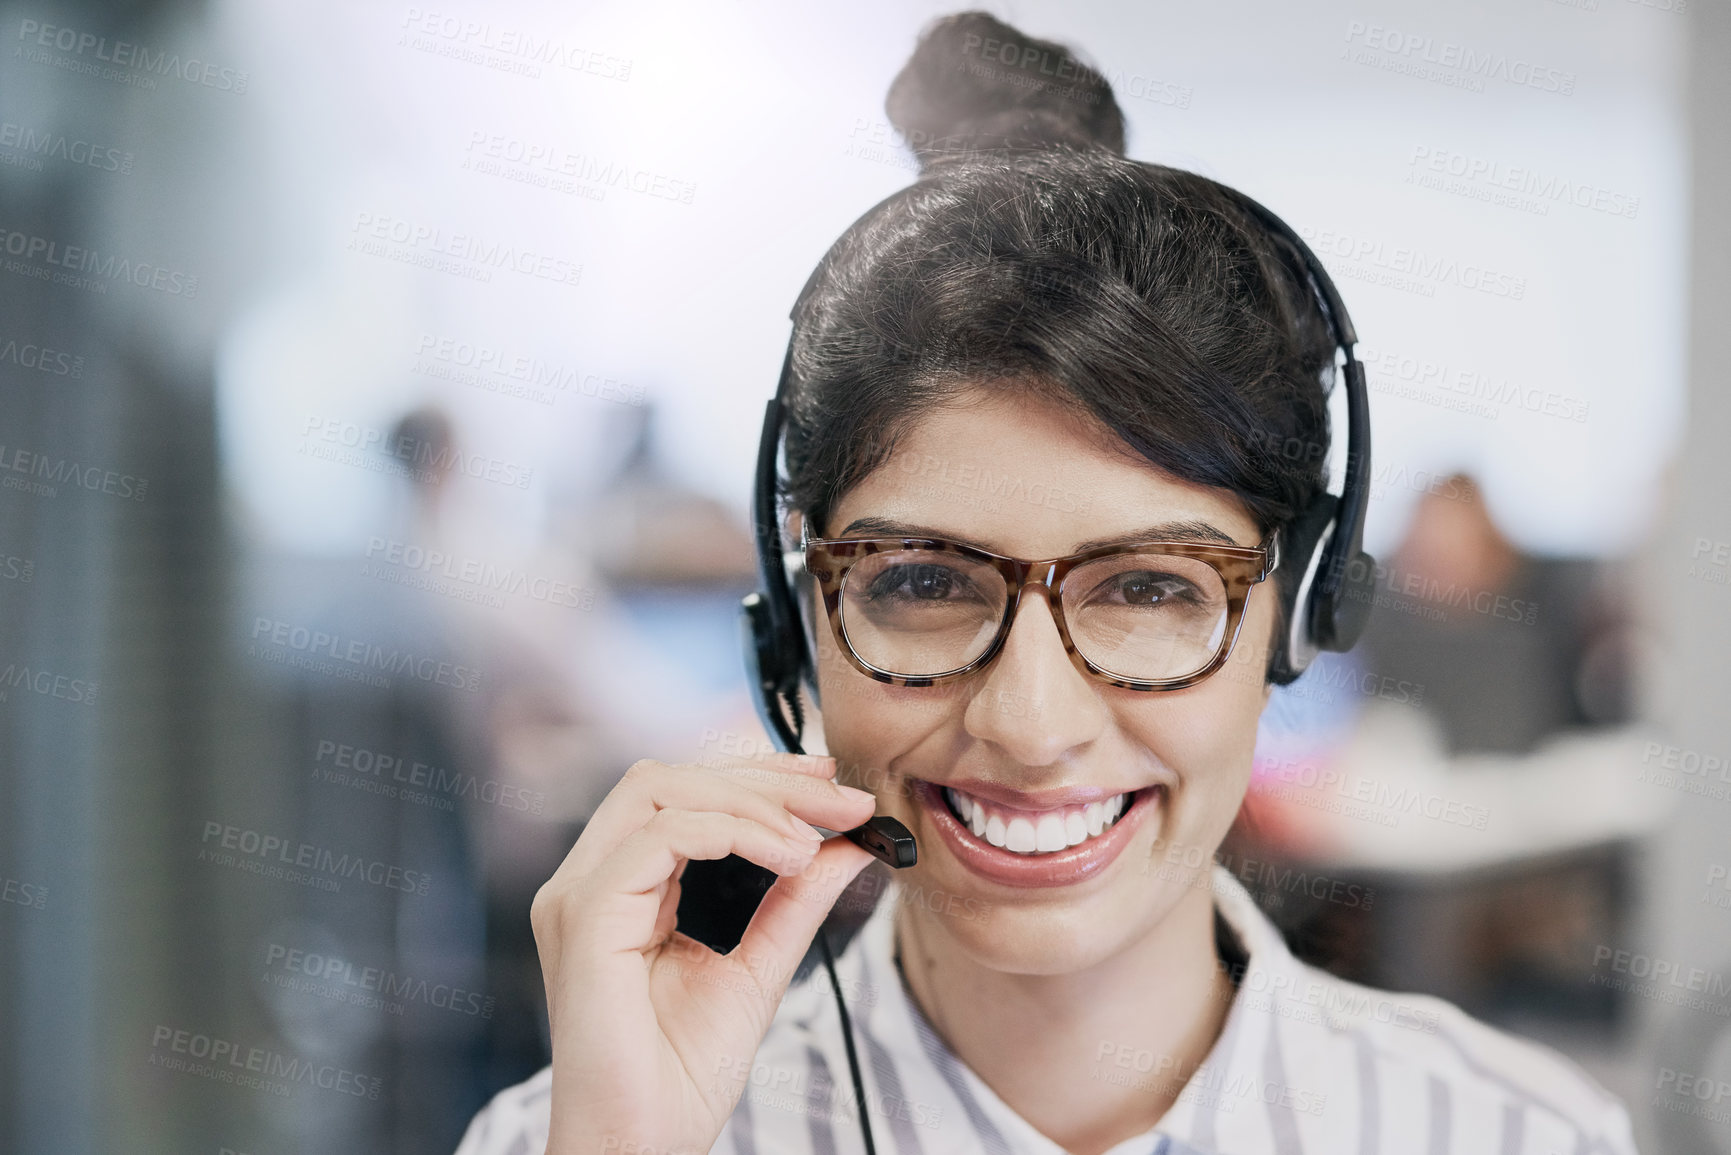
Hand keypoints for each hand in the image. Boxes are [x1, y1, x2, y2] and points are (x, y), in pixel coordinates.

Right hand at [531, 752, 878, 1154]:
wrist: (644, 1146)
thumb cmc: (682, 1075)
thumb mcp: (759, 965)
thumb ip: (796, 900)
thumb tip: (848, 842)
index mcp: (619, 887)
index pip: (682, 793)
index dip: (758, 776)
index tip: (832, 785)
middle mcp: (589, 881)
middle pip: (671, 776)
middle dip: (764, 776)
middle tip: (842, 799)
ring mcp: (579, 895)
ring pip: (662, 789)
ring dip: (752, 799)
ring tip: (814, 837)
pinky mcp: (586, 918)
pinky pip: (660, 836)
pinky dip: (733, 830)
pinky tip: (787, 857)